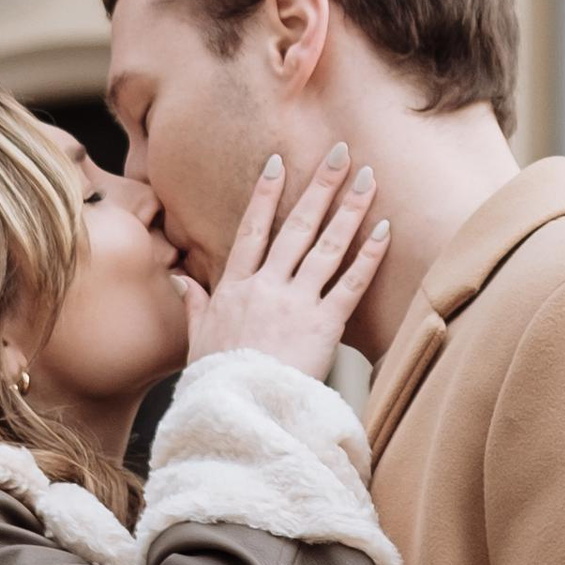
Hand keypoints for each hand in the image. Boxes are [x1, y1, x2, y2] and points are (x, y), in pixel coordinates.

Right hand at [180, 143, 387, 378]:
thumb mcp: (198, 340)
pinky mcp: (323, 325)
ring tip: (369, 179)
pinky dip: (369, 255)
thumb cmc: (218, 382)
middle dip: (320, 186)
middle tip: (341, 153)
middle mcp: (266, 286)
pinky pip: (351, 283)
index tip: (279, 163)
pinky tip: (384, 229)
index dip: (266, 195)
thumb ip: (193, 304)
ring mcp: (296, 302)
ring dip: (350, 209)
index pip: (252, 230)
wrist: (238, 411)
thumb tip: (179, 279)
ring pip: (327, 246)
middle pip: (296, 226)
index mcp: (235, 288)